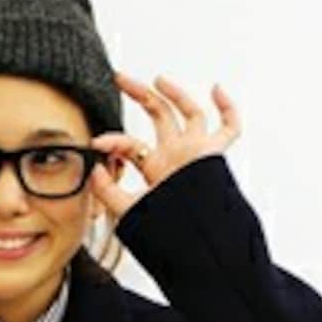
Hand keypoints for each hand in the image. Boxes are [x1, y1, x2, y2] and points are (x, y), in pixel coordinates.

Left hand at [89, 71, 241, 219]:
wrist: (193, 244)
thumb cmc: (162, 232)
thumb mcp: (127, 210)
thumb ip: (107, 191)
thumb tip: (92, 168)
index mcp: (155, 167)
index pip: (130, 144)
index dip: (111, 141)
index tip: (95, 143)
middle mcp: (175, 156)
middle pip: (158, 115)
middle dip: (139, 93)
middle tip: (120, 77)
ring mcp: (195, 153)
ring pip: (190, 113)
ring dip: (176, 93)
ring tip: (157, 79)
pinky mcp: (213, 155)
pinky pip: (228, 129)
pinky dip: (227, 109)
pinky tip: (216, 89)